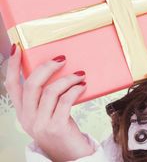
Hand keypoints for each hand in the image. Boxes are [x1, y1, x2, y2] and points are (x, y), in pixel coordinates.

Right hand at [4, 45, 94, 161]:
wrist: (69, 155)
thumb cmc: (60, 127)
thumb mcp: (47, 111)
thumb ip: (46, 94)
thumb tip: (58, 66)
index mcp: (22, 111)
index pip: (11, 85)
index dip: (11, 66)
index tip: (17, 48)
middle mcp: (27, 117)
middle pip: (31, 84)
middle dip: (47, 67)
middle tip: (62, 58)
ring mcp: (40, 123)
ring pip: (50, 91)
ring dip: (68, 78)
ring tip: (80, 75)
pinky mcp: (56, 127)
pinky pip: (65, 101)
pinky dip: (75, 89)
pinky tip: (83, 86)